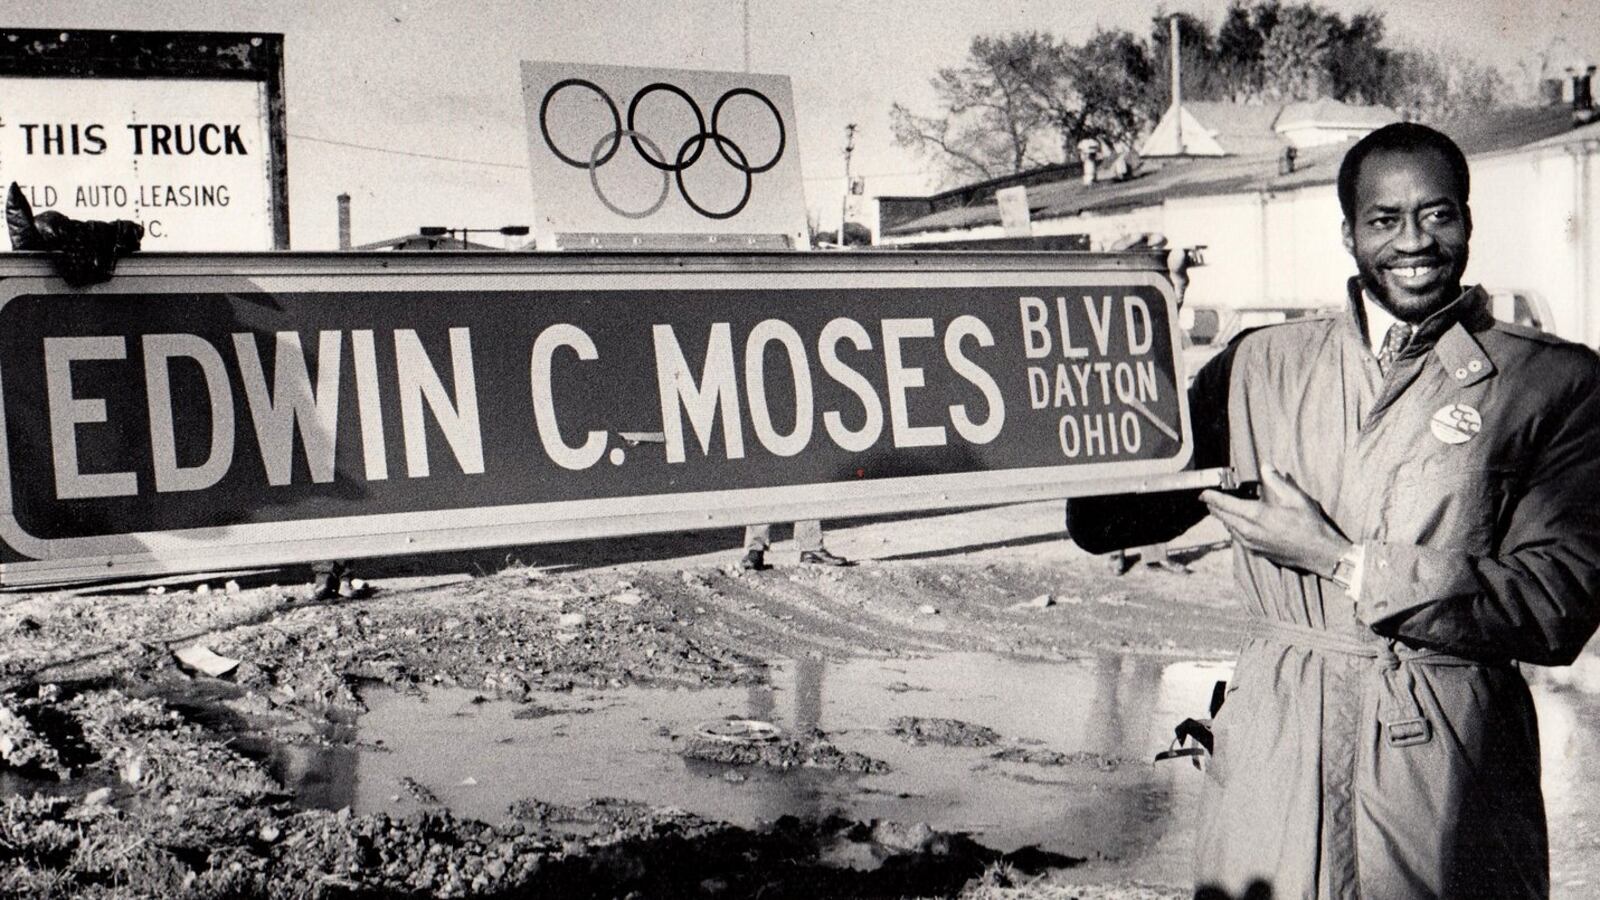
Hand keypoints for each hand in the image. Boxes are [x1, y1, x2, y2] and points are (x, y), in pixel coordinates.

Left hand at [1200, 466, 1351, 575]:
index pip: (1226, 505)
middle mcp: (1250, 531)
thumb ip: (1277, 482)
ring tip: (1220, 509)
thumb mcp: (1296, 498)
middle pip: (1224, 518)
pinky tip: (1236, 524)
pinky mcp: (1257, 552)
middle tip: (1207, 499)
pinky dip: (1233, 529)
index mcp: (1257, 515)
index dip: (1212, 498)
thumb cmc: (1310, 524)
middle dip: (1214, 507)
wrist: (1320, 554)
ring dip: (1223, 518)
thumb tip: (1265, 466)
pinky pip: (1238, 538)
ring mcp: (1252, 544)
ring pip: (1230, 529)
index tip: (1203, 492)